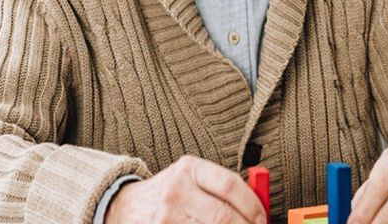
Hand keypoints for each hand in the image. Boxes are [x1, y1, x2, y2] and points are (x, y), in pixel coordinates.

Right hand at [104, 155, 267, 223]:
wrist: (125, 206)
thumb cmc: (168, 194)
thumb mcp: (191, 179)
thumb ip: (223, 189)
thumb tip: (259, 209)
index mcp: (189, 169)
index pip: (230, 185)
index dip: (252, 205)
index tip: (262, 219)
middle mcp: (176, 190)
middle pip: (223, 215)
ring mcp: (165, 216)